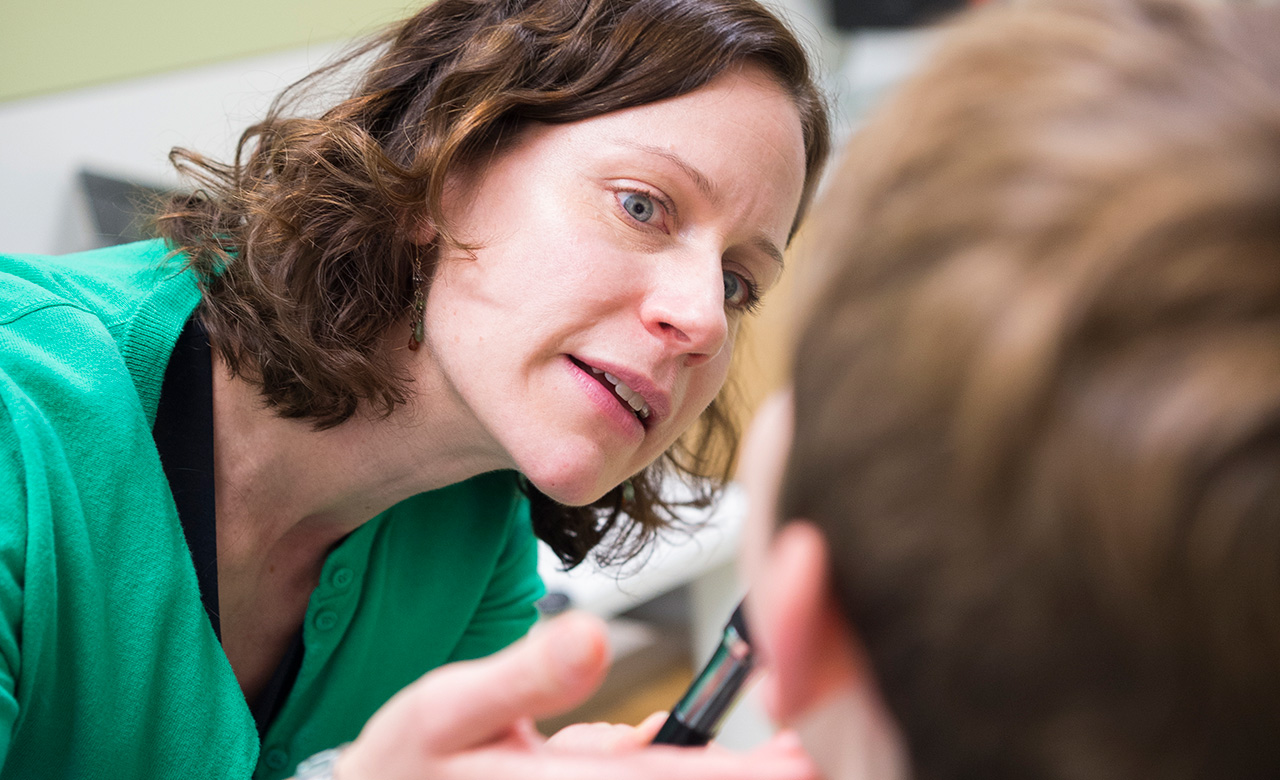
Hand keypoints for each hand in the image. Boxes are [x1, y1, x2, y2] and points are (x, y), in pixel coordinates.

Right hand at [335, 611, 817, 779]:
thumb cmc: (407, 763)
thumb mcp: (445, 709)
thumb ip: (521, 677)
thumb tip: (591, 635)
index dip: (726, 777)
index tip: (793, 763)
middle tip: (803, 762)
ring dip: (705, 774)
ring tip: (775, 761)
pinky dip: (664, 766)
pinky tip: (670, 748)